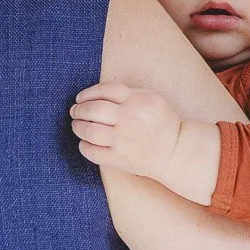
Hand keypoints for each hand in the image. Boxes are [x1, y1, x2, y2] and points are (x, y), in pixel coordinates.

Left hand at [71, 85, 222, 202]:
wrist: (175, 151)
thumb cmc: (162, 122)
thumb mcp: (152, 98)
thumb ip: (127, 93)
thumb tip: (95, 94)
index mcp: (138, 101)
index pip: (104, 91)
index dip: (88, 93)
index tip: (81, 98)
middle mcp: (129, 120)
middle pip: (93, 110)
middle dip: (79, 109)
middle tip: (75, 111)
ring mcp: (123, 141)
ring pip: (89, 131)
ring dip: (78, 126)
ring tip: (77, 125)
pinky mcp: (119, 159)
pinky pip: (92, 152)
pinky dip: (83, 146)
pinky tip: (85, 142)